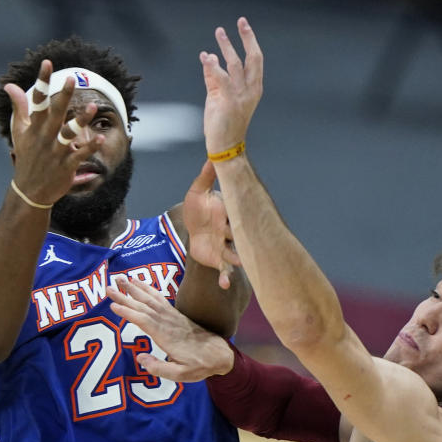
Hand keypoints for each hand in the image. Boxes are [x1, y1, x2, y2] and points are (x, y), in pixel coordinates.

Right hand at [6, 59, 105, 205]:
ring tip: (92, 106)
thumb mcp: (20, 132)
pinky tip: (99, 137)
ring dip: (81, 120)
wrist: (29, 190)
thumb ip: (19, 107)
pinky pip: (80, 154)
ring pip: (69, 133)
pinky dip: (89, 146)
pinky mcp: (66, 165)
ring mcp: (56, 151)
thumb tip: (10, 85)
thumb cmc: (26, 157)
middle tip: (71, 78)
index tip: (47, 62)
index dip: (42, 81)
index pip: (36, 100)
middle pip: (54, 113)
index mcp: (34, 127)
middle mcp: (44, 137)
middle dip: (63, 96)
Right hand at [106, 277, 234, 381]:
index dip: (128, 312)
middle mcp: (168, 322)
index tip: (113, 305)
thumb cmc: (200, 366)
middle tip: (108, 286)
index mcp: (167, 336)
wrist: (220, 354)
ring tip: (121, 278)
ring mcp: (172, 317)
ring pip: (151, 299)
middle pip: (143, 306)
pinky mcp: (176, 315)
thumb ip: (159, 369)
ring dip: (135, 288)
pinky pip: (160, 298)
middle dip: (125, 296)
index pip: (144, 321)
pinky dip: (149, 289)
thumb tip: (140, 359)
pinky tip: (140, 284)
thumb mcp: (181, 375)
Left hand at [183, 160, 241, 288]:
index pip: (237, 213)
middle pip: (240, 235)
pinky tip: (226, 285)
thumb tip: (212, 156)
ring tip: (241, 264)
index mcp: (227, 214)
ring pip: (237, 254)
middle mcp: (231, 231)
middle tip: (249, 240)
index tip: (245, 214)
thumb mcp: (198, 191)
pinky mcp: (219, 260)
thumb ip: (205, 177)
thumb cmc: (198, 208)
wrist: (192, 229)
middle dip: (244, 237)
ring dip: (238, 259)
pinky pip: (225, 271)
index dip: (241, 214)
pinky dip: (226, 278)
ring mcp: (226, 247)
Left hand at [200, 17, 263, 154]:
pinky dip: (212, 66)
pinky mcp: (227, 102)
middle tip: (241, 20)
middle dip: (247, 37)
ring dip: (227, 46)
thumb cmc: (223, 122)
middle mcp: (250, 90)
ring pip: (235, 64)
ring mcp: (240, 96)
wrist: (225, 145)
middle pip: (253, 58)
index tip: (244, 25)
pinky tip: (206, 56)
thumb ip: (214, 78)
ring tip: (219, 31)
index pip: (256, 60)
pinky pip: (220, 79)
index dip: (250, 41)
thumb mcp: (219, 96)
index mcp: (254, 88)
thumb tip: (209, 57)